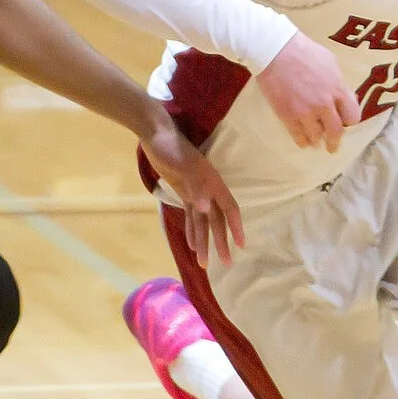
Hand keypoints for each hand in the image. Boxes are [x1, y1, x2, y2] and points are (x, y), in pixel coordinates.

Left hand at [140, 116, 244, 264]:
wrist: (155, 135)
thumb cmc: (172, 149)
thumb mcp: (184, 166)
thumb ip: (196, 187)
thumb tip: (206, 209)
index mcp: (212, 183)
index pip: (229, 208)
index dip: (236, 226)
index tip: (242, 245)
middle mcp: (208, 190)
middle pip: (217, 220)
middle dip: (221, 241)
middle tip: (225, 263)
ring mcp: (195, 192)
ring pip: (203, 221)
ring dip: (204, 241)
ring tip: (205, 263)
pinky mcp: (183, 192)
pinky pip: (191, 216)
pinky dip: (192, 230)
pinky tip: (192, 244)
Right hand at [257, 32, 358, 151]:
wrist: (275, 50)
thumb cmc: (303, 51)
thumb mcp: (329, 62)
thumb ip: (338, 82)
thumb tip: (343, 96)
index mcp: (337, 89)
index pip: (353, 116)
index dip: (349, 121)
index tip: (345, 122)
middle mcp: (324, 104)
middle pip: (336, 131)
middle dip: (335, 141)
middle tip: (333, 146)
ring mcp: (305, 111)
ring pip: (317, 137)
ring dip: (317, 141)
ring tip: (315, 142)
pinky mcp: (288, 116)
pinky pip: (299, 136)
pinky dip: (303, 142)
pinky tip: (303, 141)